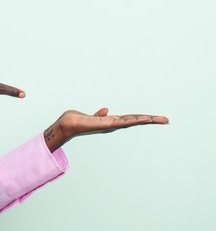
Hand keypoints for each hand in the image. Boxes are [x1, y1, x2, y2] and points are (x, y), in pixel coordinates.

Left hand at [44, 108, 169, 151]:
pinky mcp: (107, 124)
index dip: (143, 118)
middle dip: (151, 120)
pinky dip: (134, 120)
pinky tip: (144, 118)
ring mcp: (111, 125)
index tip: (156, 118)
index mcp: (112, 121)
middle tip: (166, 120)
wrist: (68, 124)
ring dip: (147, 120)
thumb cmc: (78, 120)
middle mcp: (114, 124)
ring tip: (161, 119)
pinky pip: (123, 121)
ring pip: (133, 121)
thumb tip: (106, 110)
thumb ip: (100, 114)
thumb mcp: (92, 116)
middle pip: (136, 121)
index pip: (131, 119)